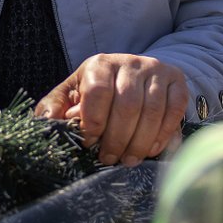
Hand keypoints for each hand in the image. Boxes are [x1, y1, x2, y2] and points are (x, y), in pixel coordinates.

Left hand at [36, 53, 187, 166]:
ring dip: (140, 142)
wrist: (133, 76)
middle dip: (117, 139)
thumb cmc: (96, 92)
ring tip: (128, 160)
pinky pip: (175, 110)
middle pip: (128, 105)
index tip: (89, 144)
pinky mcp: (176, 81)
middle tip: (109, 159)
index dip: (93, 123)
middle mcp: (130, 62)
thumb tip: (45, 123)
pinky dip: (163, 134)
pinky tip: (150, 150)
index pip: (98, 92)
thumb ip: (54, 108)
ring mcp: (156, 70)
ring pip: (152, 111)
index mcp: (100, 64)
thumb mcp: (71, 95)